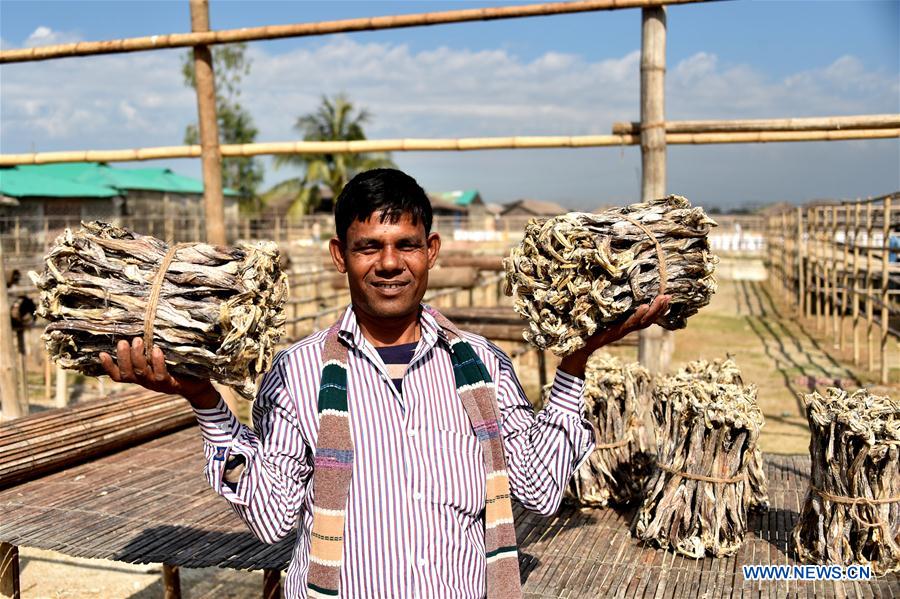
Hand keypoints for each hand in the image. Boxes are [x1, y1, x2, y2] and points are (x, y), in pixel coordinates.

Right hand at [99, 338, 219, 408]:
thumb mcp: (161, 357)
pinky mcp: (170, 384)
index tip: (101, 353)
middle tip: (123, 341)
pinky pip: (160, 375)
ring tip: (137, 341)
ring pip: (140, 373)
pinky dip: (157, 362)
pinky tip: (156, 350)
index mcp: (140, 376)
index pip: (119, 375)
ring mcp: (157, 384)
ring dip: (137, 356)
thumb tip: (142, 325)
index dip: (109, 367)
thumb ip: (150, 347)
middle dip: (123, 356)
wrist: (198, 385)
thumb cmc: (177, 367)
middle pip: (127, 373)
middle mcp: (145, 381)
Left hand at [558, 295, 670, 377]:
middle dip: (659, 309)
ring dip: (653, 311)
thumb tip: (611, 293)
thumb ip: (609, 311)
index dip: (657, 310)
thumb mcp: (601, 319)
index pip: (646, 317)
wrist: (577, 348)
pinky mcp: (614, 332)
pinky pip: (629, 323)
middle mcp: (626, 329)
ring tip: (662, 299)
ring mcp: (621, 331)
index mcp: (625, 325)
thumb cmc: (588, 332)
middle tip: (669, 296)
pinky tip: (644, 307)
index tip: (667, 298)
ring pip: (642, 321)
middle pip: (648, 320)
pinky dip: (637, 316)